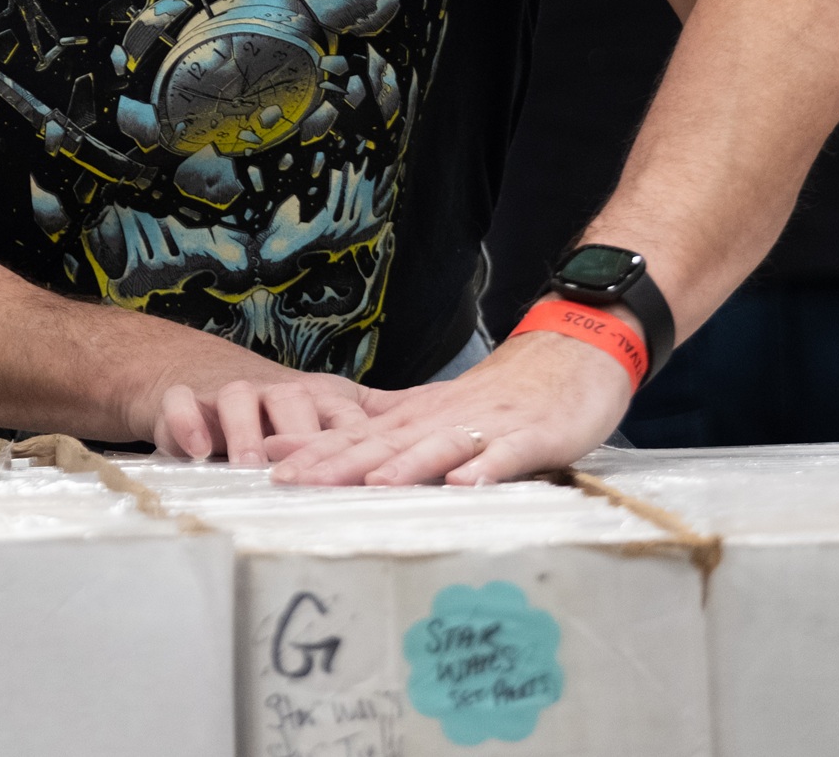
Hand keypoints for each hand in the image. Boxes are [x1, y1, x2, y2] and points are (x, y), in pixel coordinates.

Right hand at [133, 360, 381, 466]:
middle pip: (292, 400)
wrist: (201, 372)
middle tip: (307, 474)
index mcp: (316, 398)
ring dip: (245, 432)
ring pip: (239, 399)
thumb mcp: (328, 410)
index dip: (355, 438)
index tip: (374, 468)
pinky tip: (197, 450)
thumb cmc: (279, 405)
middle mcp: (274, 391)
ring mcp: (229, 393)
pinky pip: (182, 405)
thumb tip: (440, 428)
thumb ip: (374, 422)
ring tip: (249, 466)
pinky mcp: (186, 400)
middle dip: (300, 435)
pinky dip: (187, 424)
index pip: (341, 415)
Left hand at [266, 330, 635, 485]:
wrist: (572, 353)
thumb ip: (386, 432)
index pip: (356, 435)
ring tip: (373, 485)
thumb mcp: (435, 411)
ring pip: (439, 447)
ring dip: (406, 466)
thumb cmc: (501, 395)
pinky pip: (507, 453)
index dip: (312, 451)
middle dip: (338, 464)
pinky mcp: (533, 436)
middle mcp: (444, 419)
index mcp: (418, 416)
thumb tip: (326, 450)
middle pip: (384, 443)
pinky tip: (466, 484)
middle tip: (293, 481)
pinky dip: (487, 468)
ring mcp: (488, 426)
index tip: (266, 466)